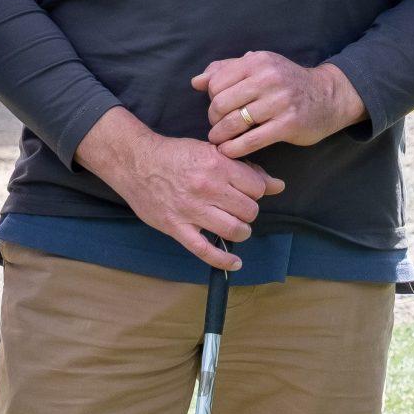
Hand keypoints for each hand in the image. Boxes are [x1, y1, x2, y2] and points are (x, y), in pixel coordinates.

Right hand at [77, 108, 283, 268]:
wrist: (136, 162)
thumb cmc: (175, 154)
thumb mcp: (211, 151)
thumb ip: (245, 168)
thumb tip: (277, 185)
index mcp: (217, 165)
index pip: (257, 187)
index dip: (257, 190)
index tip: (248, 191)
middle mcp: (207, 188)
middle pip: (249, 210)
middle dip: (248, 211)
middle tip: (239, 208)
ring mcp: (191, 210)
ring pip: (234, 230)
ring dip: (241, 231)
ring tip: (235, 226)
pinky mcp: (176, 228)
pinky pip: (205, 251)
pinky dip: (224, 260)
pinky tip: (235, 262)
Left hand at [197, 53, 365, 158]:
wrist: (328, 96)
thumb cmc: (287, 82)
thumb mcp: (260, 67)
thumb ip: (227, 70)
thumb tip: (196, 81)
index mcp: (257, 61)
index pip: (216, 82)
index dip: (211, 98)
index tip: (218, 107)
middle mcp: (268, 78)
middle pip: (221, 103)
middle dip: (213, 119)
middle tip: (216, 126)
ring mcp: (279, 102)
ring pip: (234, 123)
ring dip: (220, 136)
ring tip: (219, 140)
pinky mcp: (288, 125)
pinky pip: (251, 140)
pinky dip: (234, 149)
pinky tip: (229, 151)